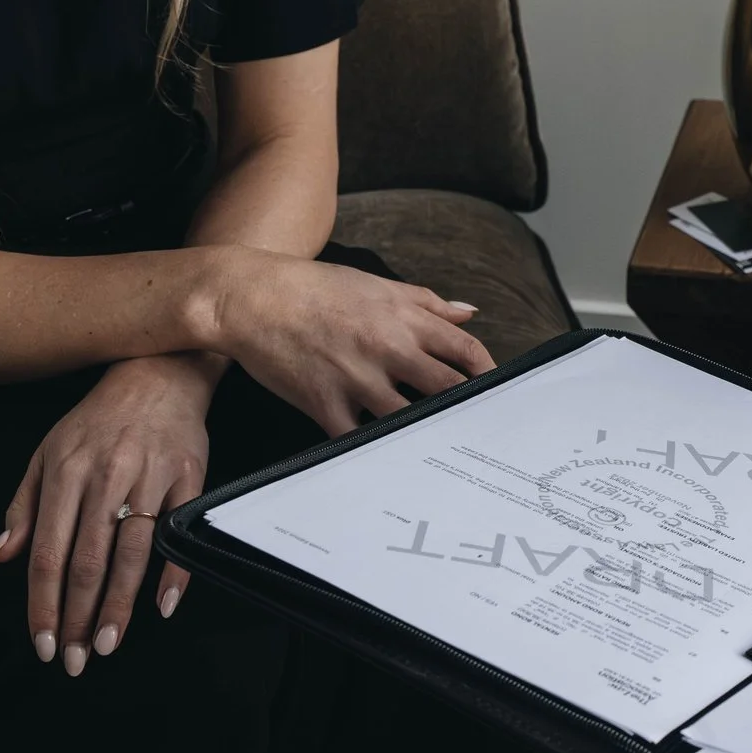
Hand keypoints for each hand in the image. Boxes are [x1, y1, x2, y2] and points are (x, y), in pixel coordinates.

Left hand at [0, 352, 216, 674]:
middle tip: (74, 659)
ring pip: (131, 554)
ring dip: (118, 606)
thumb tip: (0, 557)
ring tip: (106, 644)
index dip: (43, 603)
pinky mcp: (188, 476)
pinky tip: (162, 607)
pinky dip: (174, 573)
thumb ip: (23, 508)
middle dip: (78, 617)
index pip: (49, 553)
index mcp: (65, 473)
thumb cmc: (97, 419)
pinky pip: (180, 531)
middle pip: (88, 561)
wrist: (158, 371)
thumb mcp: (46, 454)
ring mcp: (150, 477)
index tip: (42, 641)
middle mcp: (105, 477)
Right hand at [201, 246, 494, 436]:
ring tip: (443, 458)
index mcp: (405, 318)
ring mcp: (358, 378)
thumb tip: (469, 311)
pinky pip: (357, 440)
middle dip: (469, 412)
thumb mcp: (378, 285)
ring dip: (426, 437)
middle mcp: (389, 348)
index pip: (465, 350)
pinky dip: (373, 454)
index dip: (489, 375)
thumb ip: (428, 301)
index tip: (497, 394)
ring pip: (410, 420)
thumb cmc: (316, 289)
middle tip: (481, 434)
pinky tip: (388, 467)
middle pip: (448, 389)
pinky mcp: (326, 403)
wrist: (254, 297)